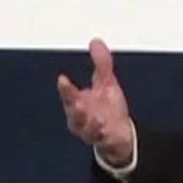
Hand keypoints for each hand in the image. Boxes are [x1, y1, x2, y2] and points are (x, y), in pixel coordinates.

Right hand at [56, 38, 135, 167]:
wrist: (120, 135)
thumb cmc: (108, 110)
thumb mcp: (106, 83)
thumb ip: (101, 64)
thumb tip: (95, 41)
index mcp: (78, 103)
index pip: (68, 95)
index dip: (65, 88)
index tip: (62, 79)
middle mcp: (82, 119)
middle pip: (74, 114)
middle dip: (75, 109)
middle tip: (78, 103)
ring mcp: (92, 132)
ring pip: (86, 130)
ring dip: (90, 124)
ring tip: (98, 119)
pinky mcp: (104, 141)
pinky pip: (102, 140)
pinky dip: (103, 135)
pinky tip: (105, 129)